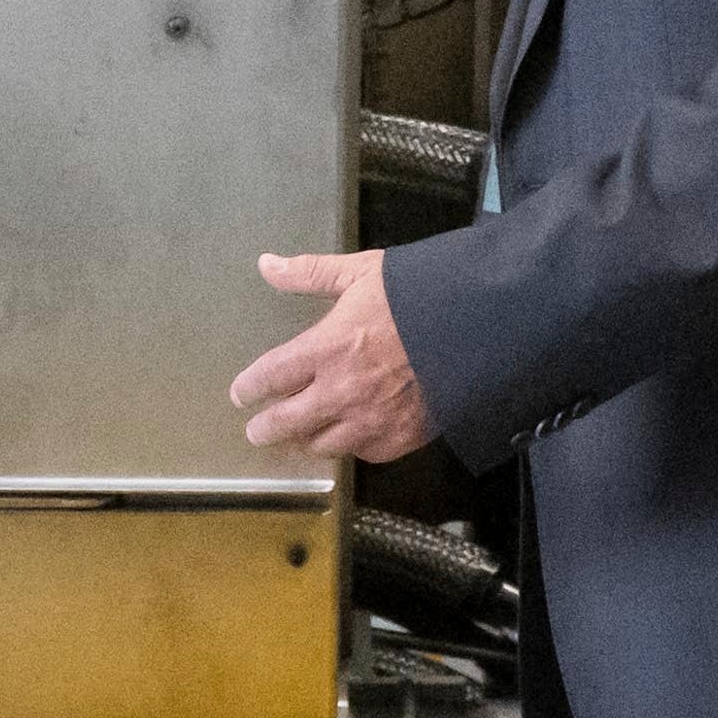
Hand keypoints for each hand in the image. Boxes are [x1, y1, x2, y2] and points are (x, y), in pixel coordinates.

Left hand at [235, 247, 437, 464]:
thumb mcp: (361, 272)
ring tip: (299, 437)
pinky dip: (350, 446)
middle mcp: (341, 391)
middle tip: (257, 431)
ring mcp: (370, 420)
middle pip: (287, 423)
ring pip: (322, 445)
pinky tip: (347, 438)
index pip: (271, 376)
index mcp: (326, 348)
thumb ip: (310, 273)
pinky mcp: (399, 439)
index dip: (250, 388)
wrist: (476, 329)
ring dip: (306, 440)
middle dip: (266, 429)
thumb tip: (266, 264)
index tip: (241, 394)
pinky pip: (362, 453)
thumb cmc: (416, 296)